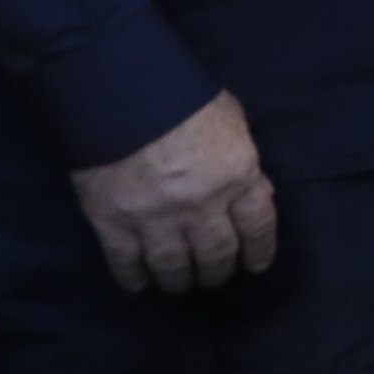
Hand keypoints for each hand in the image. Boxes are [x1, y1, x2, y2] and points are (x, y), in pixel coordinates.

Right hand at [72, 92, 278, 294]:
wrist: (116, 89)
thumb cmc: (180, 95)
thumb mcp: (230, 119)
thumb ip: (246, 160)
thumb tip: (261, 192)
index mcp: (236, 176)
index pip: (259, 227)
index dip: (260, 251)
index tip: (255, 264)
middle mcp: (201, 205)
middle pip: (217, 254)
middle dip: (218, 271)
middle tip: (215, 277)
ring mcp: (155, 217)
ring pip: (173, 266)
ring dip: (179, 281)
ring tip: (180, 285)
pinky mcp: (113, 222)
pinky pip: (125, 262)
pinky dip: (133, 278)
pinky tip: (139, 284)